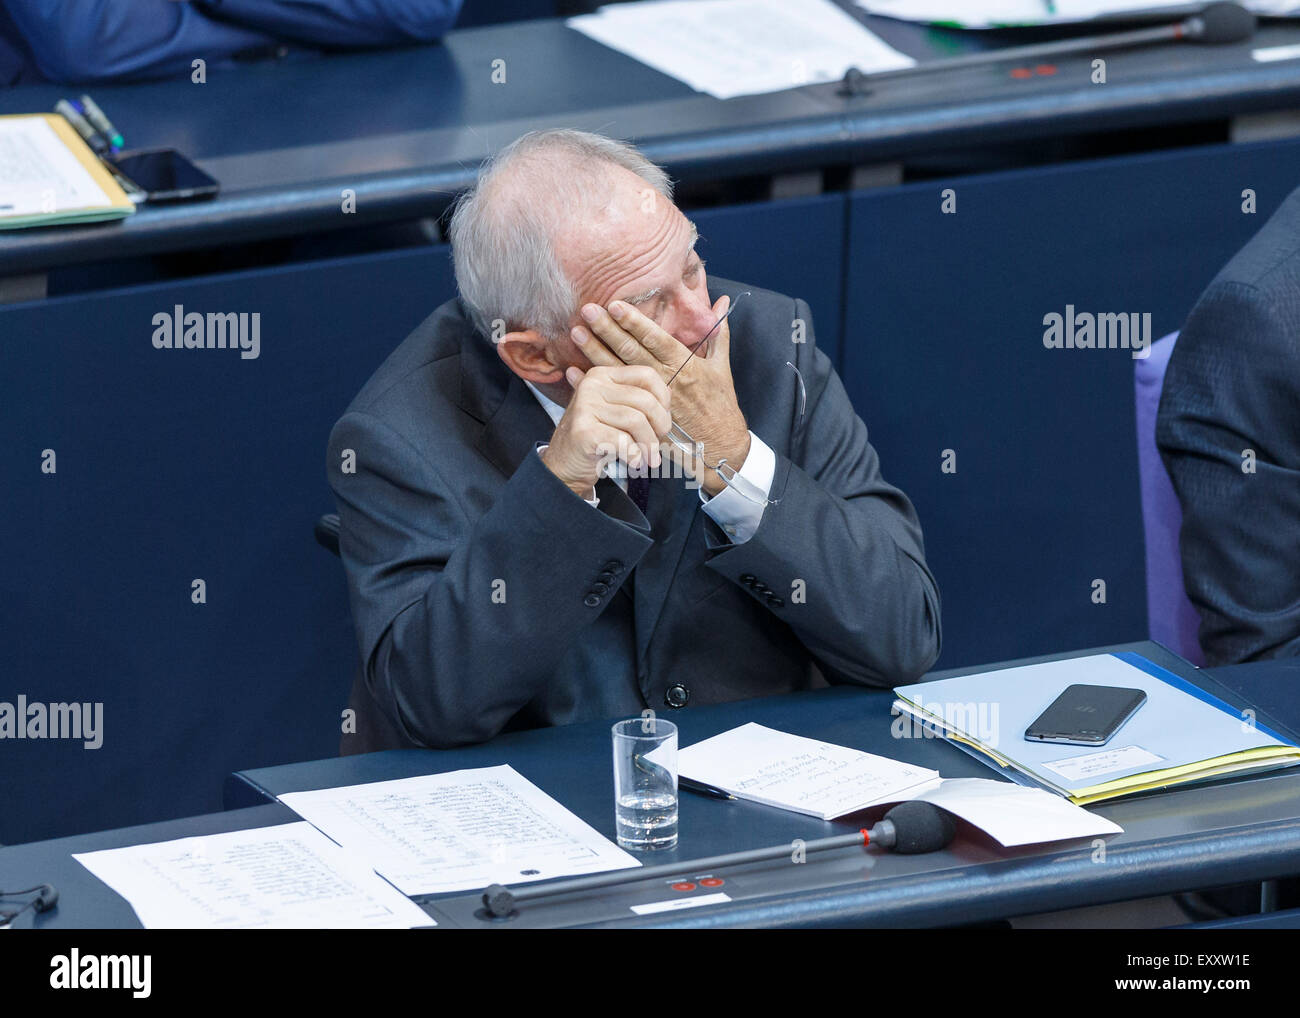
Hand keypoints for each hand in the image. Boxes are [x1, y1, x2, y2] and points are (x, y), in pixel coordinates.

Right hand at [540, 364, 672, 498]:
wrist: (565, 464)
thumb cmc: (599, 437)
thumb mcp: (618, 411)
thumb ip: (640, 399)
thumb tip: (669, 394)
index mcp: (604, 375)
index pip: (647, 375)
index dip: (664, 399)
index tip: (663, 421)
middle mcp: (592, 385)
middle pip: (645, 401)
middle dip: (660, 427)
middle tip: (657, 446)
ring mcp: (585, 406)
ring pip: (637, 421)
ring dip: (648, 445)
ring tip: (649, 458)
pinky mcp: (583, 431)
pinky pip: (623, 440)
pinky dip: (634, 455)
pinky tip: (633, 462)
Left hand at [572, 295, 749, 495]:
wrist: (718, 448)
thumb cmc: (720, 405)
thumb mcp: (721, 367)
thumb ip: (717, 333)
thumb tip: (721, 301)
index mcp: (684, 364)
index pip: (656, 338)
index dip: (635, 322)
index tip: (615, 305)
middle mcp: (665, 379)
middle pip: (632, 351)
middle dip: (608, 330)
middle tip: (587, 310)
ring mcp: (649, 398)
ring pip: (618, 371)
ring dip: (595, 351)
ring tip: (576, 333)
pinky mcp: (639, 415)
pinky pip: (611, 397)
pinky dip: (591, 384)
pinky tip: (572, 372)